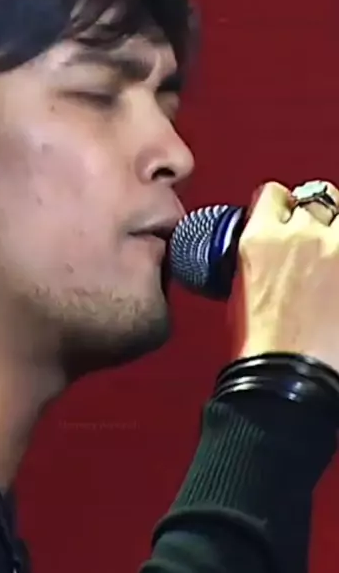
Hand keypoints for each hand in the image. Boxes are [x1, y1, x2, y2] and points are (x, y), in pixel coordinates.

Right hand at [230, 180, 338, 372]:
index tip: (288, 216)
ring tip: (335, 252)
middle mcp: (300, 235)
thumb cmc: (263, 346)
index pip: (274, 193)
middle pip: (318, 195)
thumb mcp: (243, 288)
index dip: (283, 206)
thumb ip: (261, 255)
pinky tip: (338, 274)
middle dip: (319, 212)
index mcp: (261, 239)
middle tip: (321, 235)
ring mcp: (336, 248)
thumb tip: (274, 248)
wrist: (291, 379)